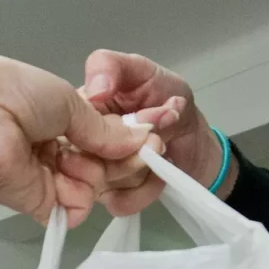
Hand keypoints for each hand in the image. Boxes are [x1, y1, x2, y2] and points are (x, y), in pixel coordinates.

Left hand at [0, 54, 156, 226]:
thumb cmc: (15, 93)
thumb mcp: (69, 102)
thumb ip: (104, 128)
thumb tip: (141, 140)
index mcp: (58, 119)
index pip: (104, 138)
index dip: (128, 140)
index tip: (153, 135)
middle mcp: (54, 149)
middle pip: (104, 165)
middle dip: (122, 157)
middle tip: (137, 150)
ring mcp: (48, 178)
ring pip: (95, 186)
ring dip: (97, 172)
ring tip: (76, 155)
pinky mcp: (40, 205)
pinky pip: (76, 209)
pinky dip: (82, 196)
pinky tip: (73, 175)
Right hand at [77, 50, 219, 215]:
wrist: (195, 139)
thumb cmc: (166, 100)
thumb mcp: (143, 71)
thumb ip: (112, 66)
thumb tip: (95, 89)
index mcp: (78, 111)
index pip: (73, 126)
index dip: (110, 126)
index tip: (143, 117)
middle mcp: (78, 146)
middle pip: (86, 160)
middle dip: (133, 149)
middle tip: (160, 137)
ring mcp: (92, 176)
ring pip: (103, 184)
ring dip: (143, 168)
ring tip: (162, 149)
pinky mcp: (111, 198)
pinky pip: (119, 202)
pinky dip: (147, 189)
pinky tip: (160, 172)